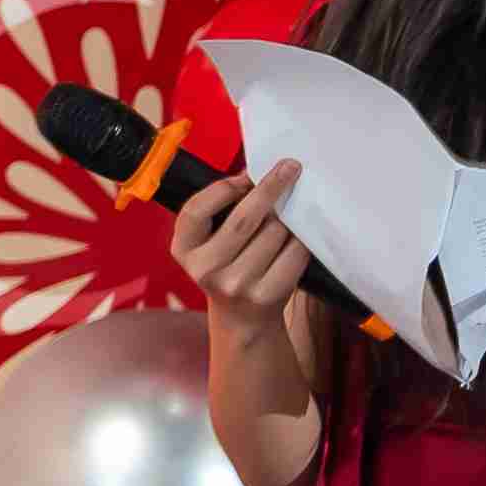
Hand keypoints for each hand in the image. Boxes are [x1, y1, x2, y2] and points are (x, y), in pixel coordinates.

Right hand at [169, 157, 314, 325]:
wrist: (242, 318)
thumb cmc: (229, 265)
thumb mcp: (209, 242)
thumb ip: (222, 210)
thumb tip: (260, 173)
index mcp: (185, 251)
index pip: (196, 211)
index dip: (223, 188)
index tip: (246, 176)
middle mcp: (206, 270)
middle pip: (245, 218)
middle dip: (270, 187)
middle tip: (290, 167)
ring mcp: (236, 285)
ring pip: (275, 231)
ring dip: (287, 219)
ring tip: (285, 221)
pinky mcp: (267, 295)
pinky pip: (295, 251)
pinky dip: (300, 239)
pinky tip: (296, 238)